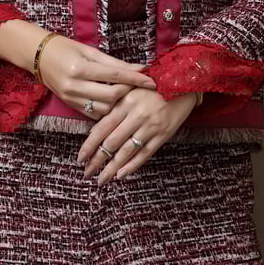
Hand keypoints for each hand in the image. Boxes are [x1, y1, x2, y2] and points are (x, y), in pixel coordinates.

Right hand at [36, 35, 157, 117]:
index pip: (115, 76)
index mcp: (81, 68)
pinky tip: (113, 100)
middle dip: (128, 92)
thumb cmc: (66, 48)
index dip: (135, 79)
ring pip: (104, 109)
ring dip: (118, 102)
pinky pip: (94, 113)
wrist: (39, 56)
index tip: (152, 81)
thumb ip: (114, 63)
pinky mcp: (70, 105)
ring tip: (127, 92)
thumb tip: (139, 68)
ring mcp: (72, 98)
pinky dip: (106, 108)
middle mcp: (75, 86)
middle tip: (139, 86)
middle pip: (111, 96)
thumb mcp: (90, 51)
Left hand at [77, 86, 201, 184]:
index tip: (80, 158)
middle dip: (97, 160)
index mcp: (125, 102)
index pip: (102, 127)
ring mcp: (150, 126)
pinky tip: (121, 175)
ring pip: (126, 151)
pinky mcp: (162, 135)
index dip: (89, 145)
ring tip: (101, 179)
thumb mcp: (131, 88)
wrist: (183, 84)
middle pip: (111, 142)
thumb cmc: (153, 85)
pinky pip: (144, 154)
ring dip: (112, 168)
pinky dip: (132, 166)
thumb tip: (95, 124)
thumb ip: (115, 103)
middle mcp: (136, 115)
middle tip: (86, 173)